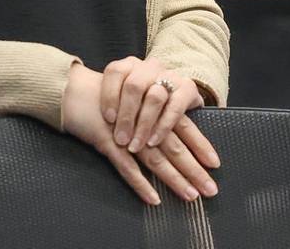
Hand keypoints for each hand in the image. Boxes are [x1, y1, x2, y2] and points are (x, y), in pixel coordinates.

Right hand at [62, 63, 219, 204]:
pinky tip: (153, 198)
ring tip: (189, 195)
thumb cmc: (108, 95)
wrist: (74, 90)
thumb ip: (158, 111)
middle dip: (193, 169)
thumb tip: (182, 130)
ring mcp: (124, 131)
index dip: (200, 145)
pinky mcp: (106, 141)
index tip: (215, 164)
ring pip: (154, 158)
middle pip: (173, 145)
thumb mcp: (136, 98)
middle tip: (210, 189)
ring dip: (173, 179)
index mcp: (154, 104)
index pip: (184, 126)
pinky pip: (125, 166)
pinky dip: (140, 184)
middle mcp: (143, 117)